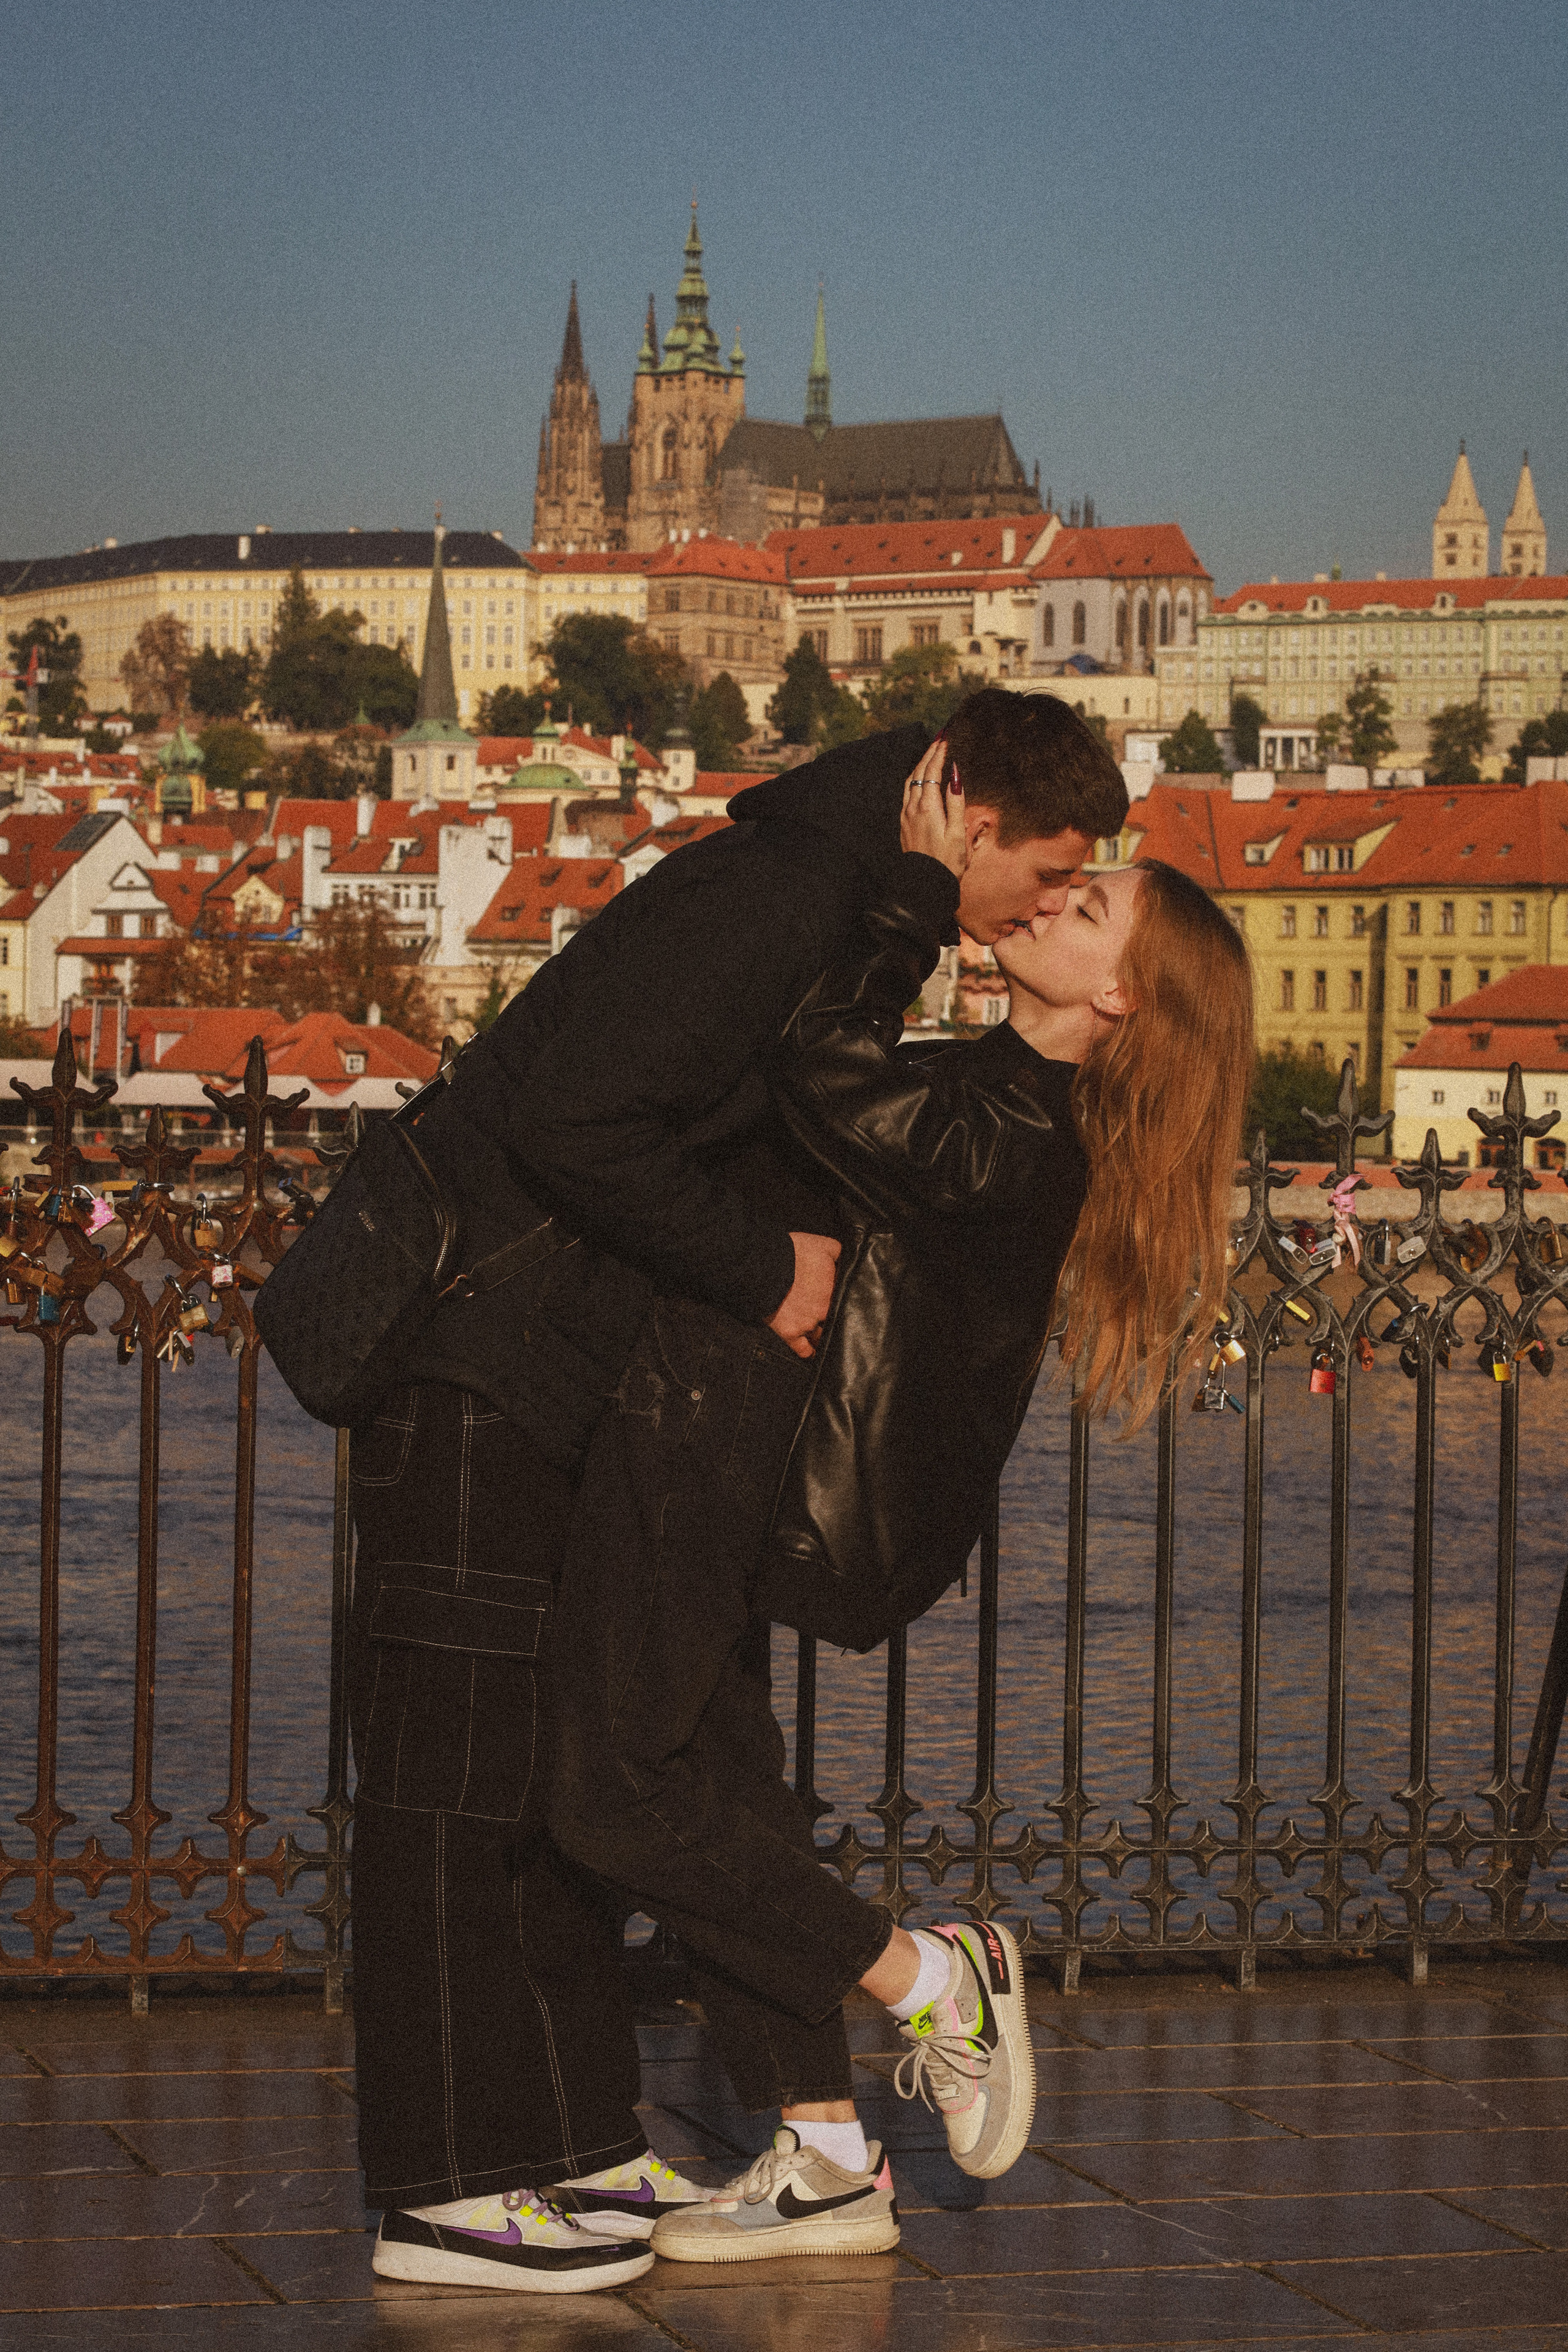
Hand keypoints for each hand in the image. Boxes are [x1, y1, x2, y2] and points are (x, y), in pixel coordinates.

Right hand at [767, 1230, 841, 1359]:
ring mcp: (807, 1324)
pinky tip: (813, 1354)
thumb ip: (840, 1253)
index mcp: (834, 1291)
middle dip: (836, 1318)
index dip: (844, 1300)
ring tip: (830, 1339)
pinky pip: (802, 1348)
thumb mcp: (823, 1245)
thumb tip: (849, 1260)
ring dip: (824, 1335)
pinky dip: (808, 1352)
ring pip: (822, 1335)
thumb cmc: (793, 1253)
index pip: (846, 1299)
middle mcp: (824, 1311)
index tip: (844, 1301)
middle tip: (837, 1318)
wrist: (764, 1266)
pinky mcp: (789, 1332)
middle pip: (835, 1319)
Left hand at [900, 738, 968, 877]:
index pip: (932, 771)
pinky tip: (920, 778)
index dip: (939, 753)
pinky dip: (914, 778)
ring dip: (920, 764)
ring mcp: (906, 815)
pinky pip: (907, 792)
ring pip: (910, 781)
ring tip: (930, 753)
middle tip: (939, 739)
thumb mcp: (957, 832)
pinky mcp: (904, 823)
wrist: (925, 884)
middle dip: (929, 753)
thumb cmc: (947, 861)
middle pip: (919, 772)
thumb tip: (955, 774)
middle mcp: (913, 807)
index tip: (946, 739)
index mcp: (928, 807)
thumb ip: (956, 801)